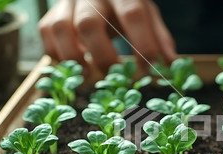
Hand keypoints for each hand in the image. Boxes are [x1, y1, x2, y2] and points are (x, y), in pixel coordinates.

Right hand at [39, 0, 175, 72]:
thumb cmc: (126, 8)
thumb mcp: (148, 16)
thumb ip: (159, 38)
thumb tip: (174, 65)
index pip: (133, 14)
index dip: (142, 44)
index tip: (148, 70)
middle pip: (90, 23)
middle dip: (103, 56)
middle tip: (114, 77)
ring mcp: (69, 3)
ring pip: (61, 29)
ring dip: (75, 58)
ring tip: (88, 76)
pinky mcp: (52, 14)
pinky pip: (48, 36)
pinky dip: (59, 56)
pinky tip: (75, 66)